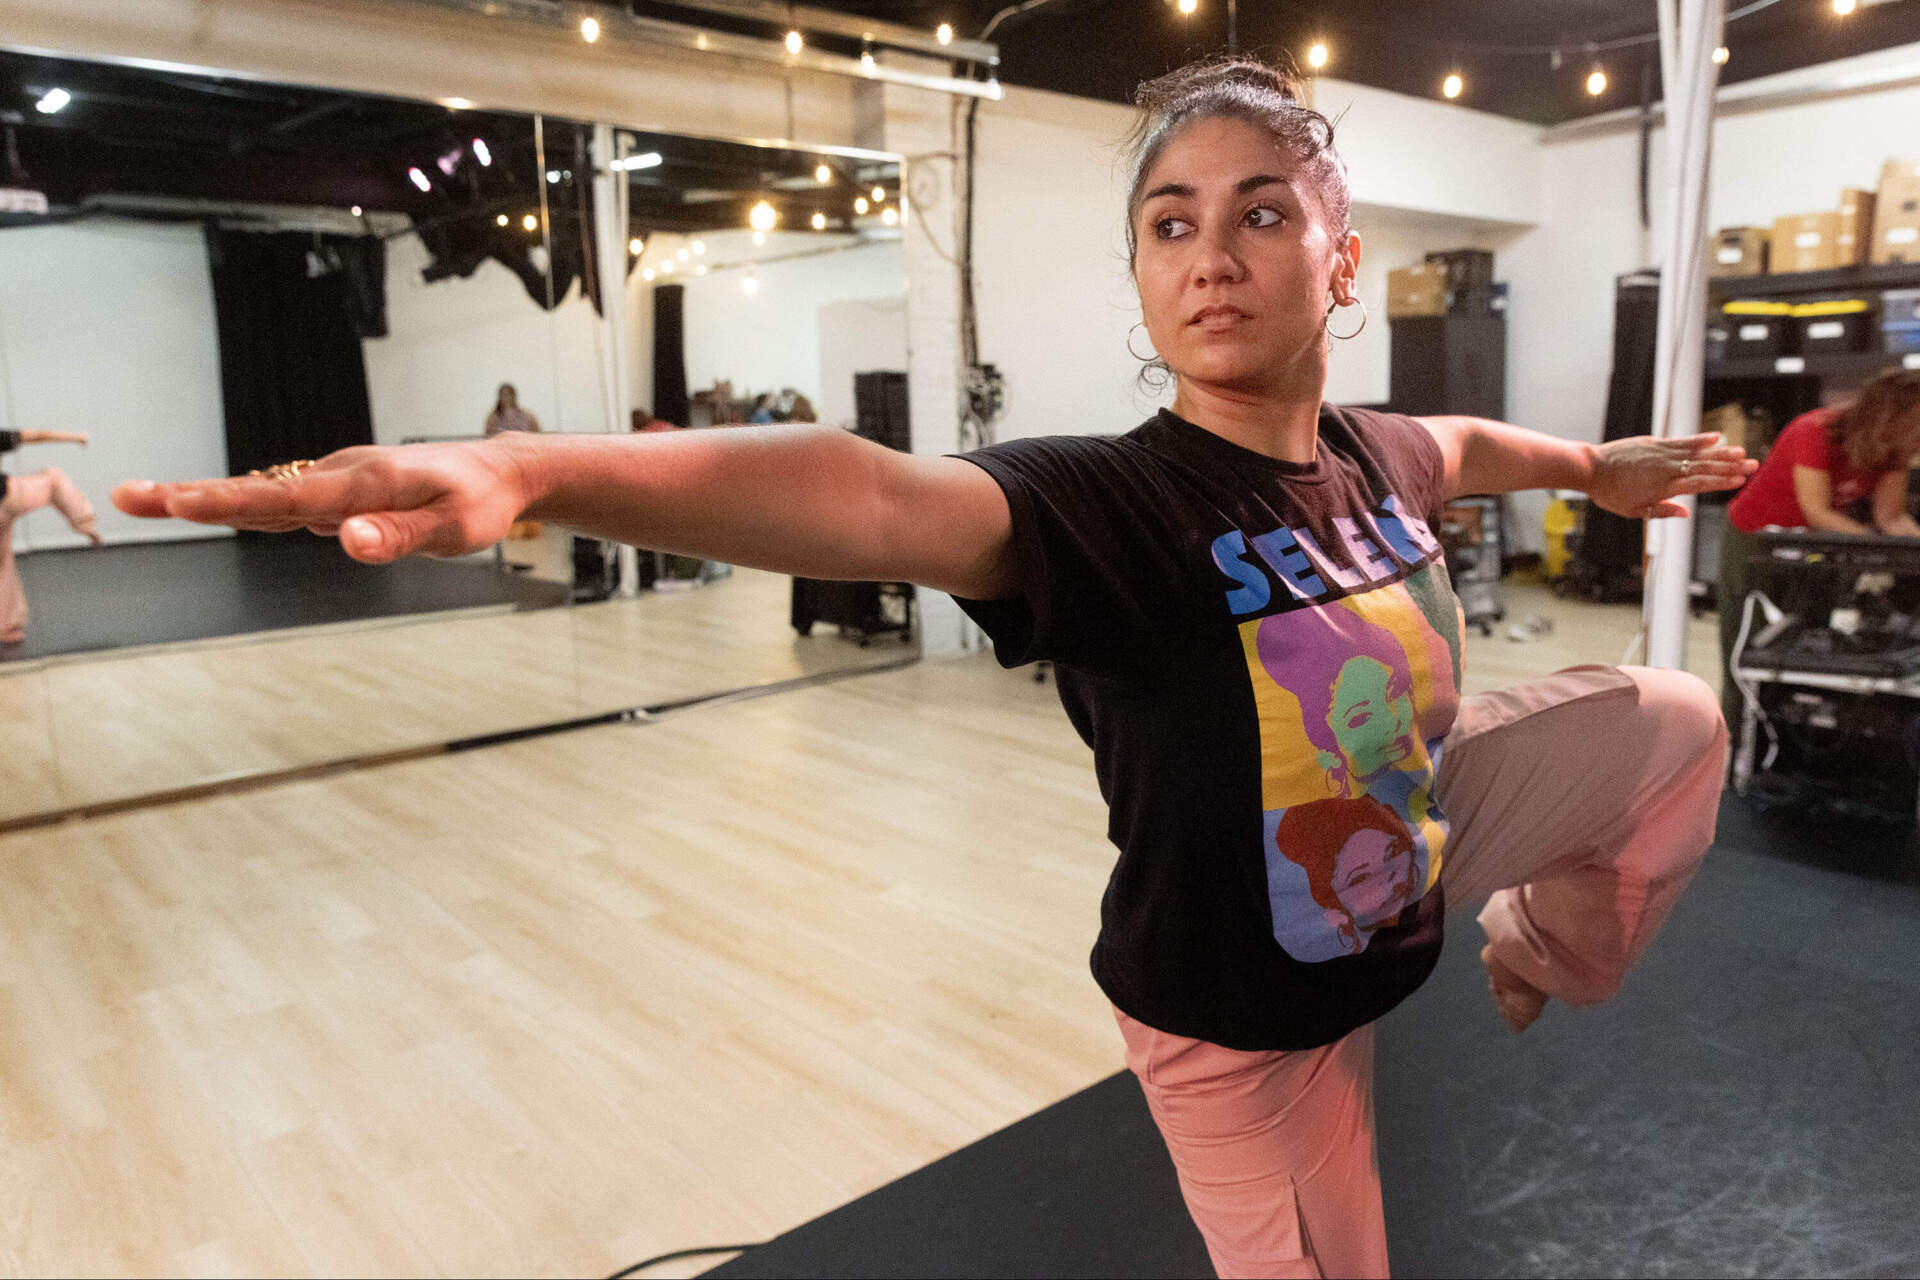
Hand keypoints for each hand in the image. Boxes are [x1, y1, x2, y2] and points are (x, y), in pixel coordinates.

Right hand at [110, 441, 536, 563]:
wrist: (503, 473)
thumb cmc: (481, 504)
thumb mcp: (453, 529)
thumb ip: (397, 535)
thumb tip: (344, 539)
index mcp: (360, 484)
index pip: (282, 498)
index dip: (225, 502)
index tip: (173, 501)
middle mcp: (341, 476)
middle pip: (257, 491)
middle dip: (191, 495)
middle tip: (126, 496)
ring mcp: (341, 480)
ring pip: (268, 493)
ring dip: (211, 497)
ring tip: (153, 500)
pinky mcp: (347, 490)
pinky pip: (289, 498)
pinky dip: (249, 502)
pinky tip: (222, 508)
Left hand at [1587, 433, 1756, 519]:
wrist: (1591, 468)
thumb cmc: (1610, 493)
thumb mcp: (1634, 511)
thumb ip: (1662, 511)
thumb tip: (1686, 512)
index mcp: (1664, 487)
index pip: (1700, 483)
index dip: (1722, 481)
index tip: (1740, 480)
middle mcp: (1667, 469)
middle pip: (1705, 467)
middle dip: (1730, 467)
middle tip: (1753, 465)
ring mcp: (1662, 454)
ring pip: (1697, 453)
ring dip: (1721, 452)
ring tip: (1742, 451)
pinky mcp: (1655, 443)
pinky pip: (1681, 441)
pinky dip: (1699, 439)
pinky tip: (1716, 437)